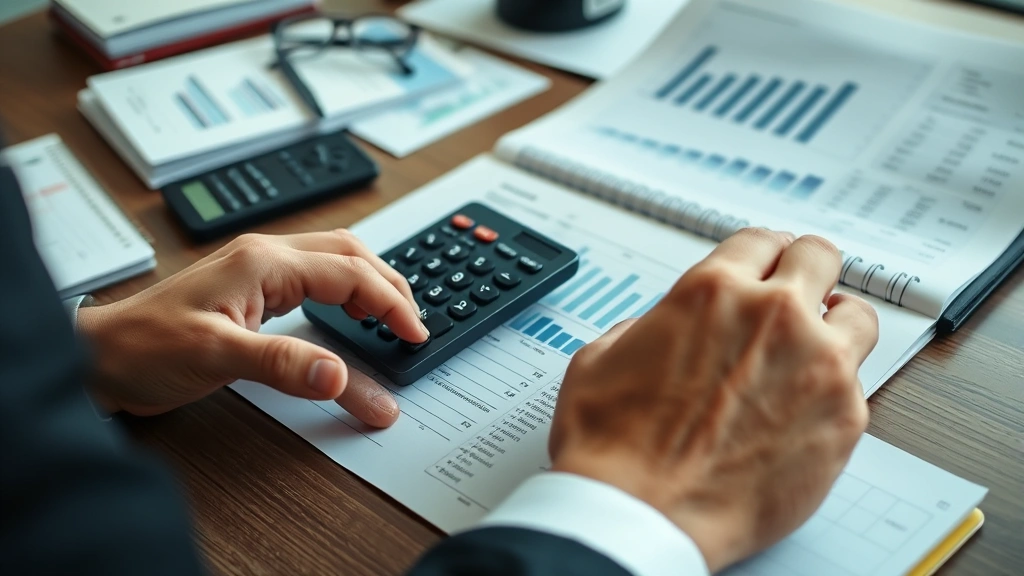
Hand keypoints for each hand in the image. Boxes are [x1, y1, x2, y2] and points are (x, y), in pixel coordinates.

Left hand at [77, 230, 427, 426]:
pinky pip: (314, 280)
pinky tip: (350, 312)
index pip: (350, 273)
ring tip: (392, 316)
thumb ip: (283, 363)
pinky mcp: (251, 290)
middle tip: (412, 323)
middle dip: (389, 284)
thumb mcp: (216, 357)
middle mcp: (265, 257)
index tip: (414, 333)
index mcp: (264, 262)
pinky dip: (346, 293)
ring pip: (335, 261)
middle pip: (350, 254)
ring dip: (370, 284)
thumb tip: (339, 375)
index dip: (390, 302)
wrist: (99, 356)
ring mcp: (258, 270)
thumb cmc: (143, 348)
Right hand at [548, 228, 878, 571]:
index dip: (760, 252)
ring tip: (818, 345)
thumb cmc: (613, 446)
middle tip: (799, 292)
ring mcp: (819, 366)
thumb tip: (664, 329)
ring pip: (857, 315)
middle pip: (819, 256)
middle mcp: (773, 316)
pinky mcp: (844, 419)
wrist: (641, 515)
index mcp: (712, 291)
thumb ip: (646, 326)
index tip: (765, 264)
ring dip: (836, 323)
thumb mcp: (601, 357)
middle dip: (806, 270)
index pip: (760, 240)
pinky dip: (835, 389)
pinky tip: (805, 408)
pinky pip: (858, 384)